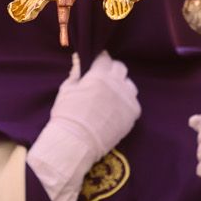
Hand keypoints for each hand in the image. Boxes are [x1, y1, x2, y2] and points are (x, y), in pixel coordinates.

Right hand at [28, 53, 139, 200]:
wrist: (75, 142)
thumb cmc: (67, 114)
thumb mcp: (67, 90)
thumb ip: (76, 74)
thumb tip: (79, 60)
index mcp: (99, 75)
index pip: (105, 58)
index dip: (99, 61)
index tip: (95, 65)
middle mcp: (116, 84)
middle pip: (120, 68)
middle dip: (111, 70)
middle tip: (103, 79)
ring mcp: (127, 100)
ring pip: (129, 85)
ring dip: (121, 86)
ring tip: (110, 95)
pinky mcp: (132, 115)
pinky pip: (133, 102)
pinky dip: (126, 103)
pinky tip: (115, 109)